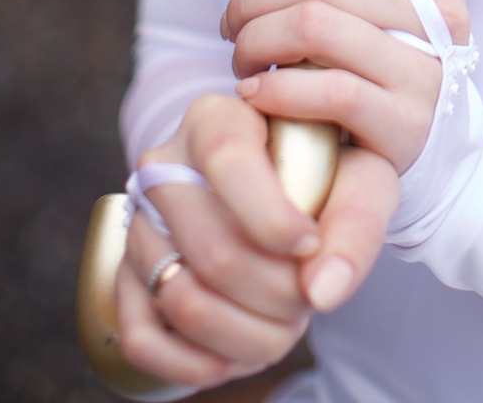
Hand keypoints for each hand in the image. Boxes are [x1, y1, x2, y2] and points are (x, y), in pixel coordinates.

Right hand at [115, 92, 398, 385]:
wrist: (290, 187)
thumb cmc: (325, 176)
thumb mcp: (357, 177)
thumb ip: (352, 225)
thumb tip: (323, 292)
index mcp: (216, 119)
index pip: (227, 160)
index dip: (272, 217)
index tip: (310, 245)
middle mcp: (165, 166)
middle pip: (213, 249)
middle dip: (277, 293)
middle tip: (309, 297)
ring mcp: (139, 224)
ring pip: (182, 300)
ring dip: (248, 334)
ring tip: (286, 323)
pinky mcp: (126, 276)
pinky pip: (141, 339)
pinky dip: (196, 363)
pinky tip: (239, 354)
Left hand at [216, 0, 469, 176]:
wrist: (420, 137)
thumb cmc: (371, 54)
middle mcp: (440, 12)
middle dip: (252, 1)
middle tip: (234, 27)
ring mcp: (427, 70)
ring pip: (314, 27)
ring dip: (255, 43)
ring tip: (245, 60)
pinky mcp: (407, 125)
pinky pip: (328, 92)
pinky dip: (276, 91)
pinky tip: (256, 94)